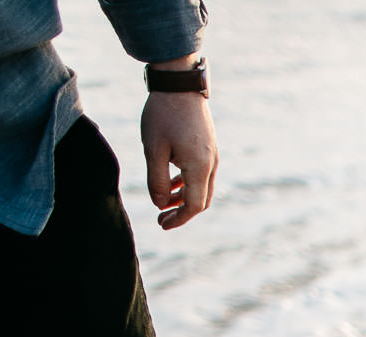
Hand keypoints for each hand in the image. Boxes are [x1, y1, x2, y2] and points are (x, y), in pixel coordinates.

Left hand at [139, 77, 217, 229]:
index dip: (178, 219)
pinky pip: (201, 173)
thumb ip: (157, 180)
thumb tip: (160, 204)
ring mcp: (212, 155)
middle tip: (161, 217)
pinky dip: (187, 183)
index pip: (193, 205)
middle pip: (201, 200)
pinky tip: (172, 180)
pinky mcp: (208, 146)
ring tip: (164, 199)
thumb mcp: (153, 149)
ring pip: (202, 187)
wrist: (180, 83)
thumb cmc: (163, 114)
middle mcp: (211, 164)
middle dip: (182, 212)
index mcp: (199, 167)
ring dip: (183, 197)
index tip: (161, 224)